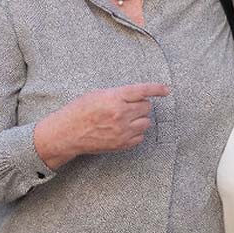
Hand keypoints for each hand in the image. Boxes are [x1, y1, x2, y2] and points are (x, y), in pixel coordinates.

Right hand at [34, 82, 169, 168]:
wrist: (67, 133)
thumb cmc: (79, 111)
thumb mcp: (97, 94)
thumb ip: (118, 94)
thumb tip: (136, 96)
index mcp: (114, 98)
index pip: (142, 91)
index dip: (157, 89)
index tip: (166, 90)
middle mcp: (120, 114)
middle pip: (146, 107)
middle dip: (140, 105)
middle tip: (126, 107)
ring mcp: (122, 130)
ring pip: (146, 122)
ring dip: (139, 119)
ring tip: (124, 119)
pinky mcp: (122, 144)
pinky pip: (140, 137)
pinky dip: (135, 133)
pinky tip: (123, 130)